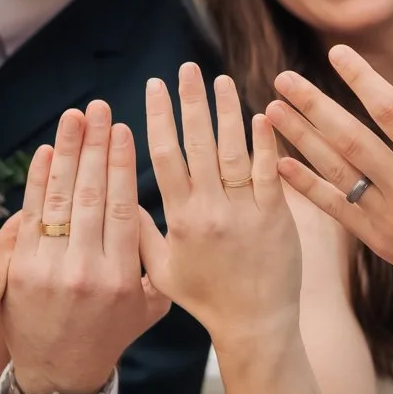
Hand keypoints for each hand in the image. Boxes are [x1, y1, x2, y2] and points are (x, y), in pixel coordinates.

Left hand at [0, 100, 170, 393]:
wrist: (59, 376)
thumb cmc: (110, 333)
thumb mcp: (149, 304)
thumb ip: (155, 257)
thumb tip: (150, 201)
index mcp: (123, 276)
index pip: (123, 206)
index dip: (122, 164)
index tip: (122, 127)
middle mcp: (87, 271)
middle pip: (91, 194)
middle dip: (95, 145)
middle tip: (98, 107)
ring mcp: (50, 271)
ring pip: (60, 200)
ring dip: (67, 152)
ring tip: (73, 116)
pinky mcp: (19, 272)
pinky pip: (30, 217)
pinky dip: (37, 182)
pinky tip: (46, 152)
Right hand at [138, 64, 301, 354]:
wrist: (255, 325)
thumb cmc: (206, 299)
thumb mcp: (162, 270)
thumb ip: (141, 231)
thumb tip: (115, 196)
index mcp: (180, 219)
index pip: (166, 156)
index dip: (160, 117)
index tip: (155, 86)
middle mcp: (211, 210)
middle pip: (199, 144)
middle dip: (191, 102)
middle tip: (186, 68)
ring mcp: (246, 211)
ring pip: (234, 151)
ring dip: (227, 112)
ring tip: (221, 80)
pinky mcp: (277, 216)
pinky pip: (268, 172)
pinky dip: (264, 142)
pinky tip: (259, 114)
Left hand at [269, 47, 392, 336]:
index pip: (391, 110)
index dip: (361, 78)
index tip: (335, 52)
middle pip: (351, 140)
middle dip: (313, 106)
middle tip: (282, 78)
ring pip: (338, 173)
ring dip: (301, 140)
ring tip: (271, 111)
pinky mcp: (384, 243)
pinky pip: (338, 210)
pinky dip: (308, 187)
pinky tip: (282, 164)